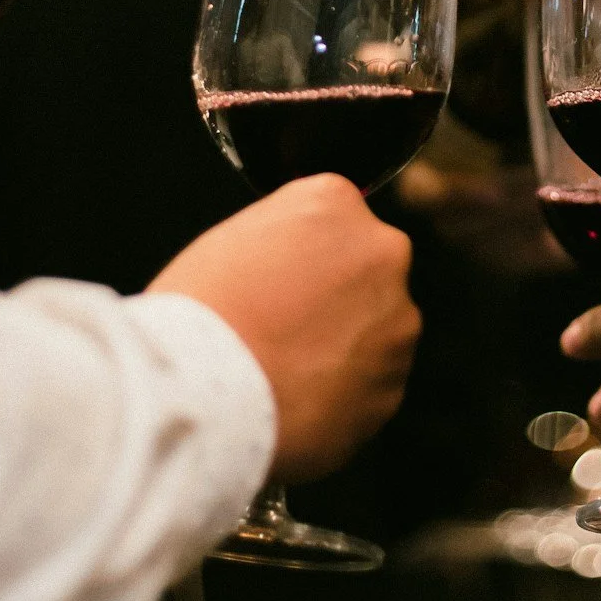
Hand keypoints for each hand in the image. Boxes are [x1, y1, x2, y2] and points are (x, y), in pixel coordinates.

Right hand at [150, 175, 419, 482]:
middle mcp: (383, 253)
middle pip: (369, 273)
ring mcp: (397, 323)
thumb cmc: (204, 314)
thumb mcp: (234, 237)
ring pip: (378, 333)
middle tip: (287, 326)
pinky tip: (299, 398)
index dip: (308, 258)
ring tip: (288, 368)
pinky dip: (344, 393)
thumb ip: (287, 237)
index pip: (337, 220)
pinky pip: (372, 386)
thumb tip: (300, 258)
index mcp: (336, 202)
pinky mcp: (392, 386)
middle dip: (339, 299)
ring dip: (347, 347)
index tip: (285, 281)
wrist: (205, 393)